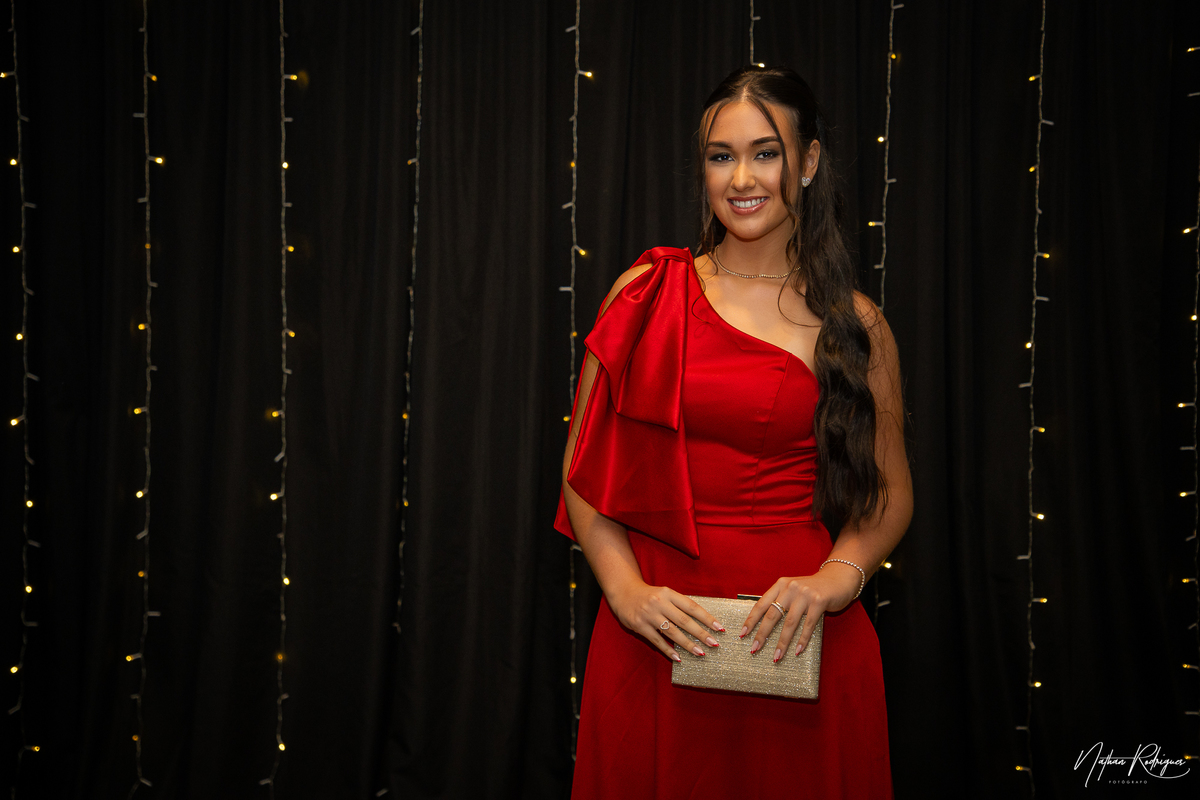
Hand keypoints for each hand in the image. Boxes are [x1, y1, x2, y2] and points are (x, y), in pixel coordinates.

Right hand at [607, 581, 725, 661]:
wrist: (623, 592)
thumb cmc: (649, 595)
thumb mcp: (665, 594)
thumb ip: (679, 605)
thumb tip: (701, 621)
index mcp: (668, 593)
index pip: (692, 607)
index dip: (707, 618)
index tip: (719, 628)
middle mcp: (659, 603)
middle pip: (684, 621)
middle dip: (701, 634)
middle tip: (714, 644)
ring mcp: (649, 615)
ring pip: (672, 633)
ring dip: (687, 645)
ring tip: (700, 653)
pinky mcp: (640, 626)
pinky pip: (657, 641)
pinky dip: (668, 651)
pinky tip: (678, 658)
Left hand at [738, 565, 861, 661]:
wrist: (838, 579)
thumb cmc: (812, 588)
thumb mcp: (793, 589)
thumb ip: (780, 600)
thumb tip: (763, 624)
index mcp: (780, 584)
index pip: (761, 604)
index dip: (751, 620)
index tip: (743, 634)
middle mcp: (790, 588)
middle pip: (772, 614)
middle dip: (762, 634)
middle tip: (754, 648)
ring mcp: (805, 594)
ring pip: (790, 623)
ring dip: (782, 642)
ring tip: (776, 656)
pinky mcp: (819, 601)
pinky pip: (808, 625)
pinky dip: (802, 640)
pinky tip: (797, 651)